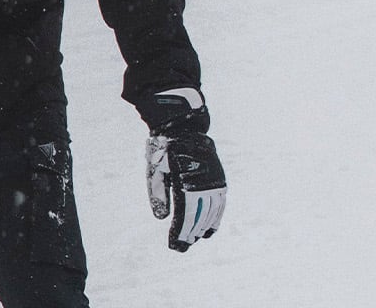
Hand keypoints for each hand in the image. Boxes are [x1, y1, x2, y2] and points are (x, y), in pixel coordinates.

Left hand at [146, 131, 225, 250]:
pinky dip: (216, 217)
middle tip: (182, 246)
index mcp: (185, 182)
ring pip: (211, 212)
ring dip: (203, 228)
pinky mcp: (219, 179)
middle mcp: (203, 183)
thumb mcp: (156, 171)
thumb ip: (158, 194)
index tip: (174, 245)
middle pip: (198, 216)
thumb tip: (161, 219)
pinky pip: (220, 203)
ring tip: (195, 239)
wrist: (184, 128)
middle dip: (190, 233)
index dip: (180, 232)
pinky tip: (210, 229)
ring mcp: (213, 181)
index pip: (184, 215)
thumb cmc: (164, 151)